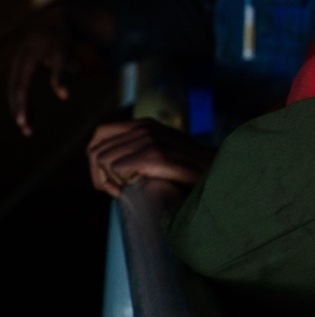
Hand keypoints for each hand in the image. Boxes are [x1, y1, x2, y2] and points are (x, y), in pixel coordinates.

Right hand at [6, 5, 72, 136]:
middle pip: (14, 92)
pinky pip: (16, 86)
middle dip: (19, 112)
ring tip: (30, 126)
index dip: (22, 106)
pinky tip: (29, 113)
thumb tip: (64, 96)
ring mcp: (16, 63)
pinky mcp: (18, 65)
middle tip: (28, 130)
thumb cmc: (62, 37)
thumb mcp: (65, 53)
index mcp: (27, 60)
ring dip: (19, 108)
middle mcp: (18, 62)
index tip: (24, 123)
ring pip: (13, 90)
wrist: (55, 18)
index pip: (21, 88)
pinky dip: (20, 101)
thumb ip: (61, 74)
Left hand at [86, 119, 214, 196]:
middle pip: (96, 148)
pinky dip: (118, 184)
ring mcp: (149, 139)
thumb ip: (140, 149)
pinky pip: (116, 168)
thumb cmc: (190, 169)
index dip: (97, 157)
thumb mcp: (163, 150)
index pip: (100, 133)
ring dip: (107, 180)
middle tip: (113, 189)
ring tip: (122, 191)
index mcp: (145, 124)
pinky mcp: (154, 155)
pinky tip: (129, 192)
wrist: (216, 171)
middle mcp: (144, 127)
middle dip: (98, 173)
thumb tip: (111, 166)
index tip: (109, 177)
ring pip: (102, 159)